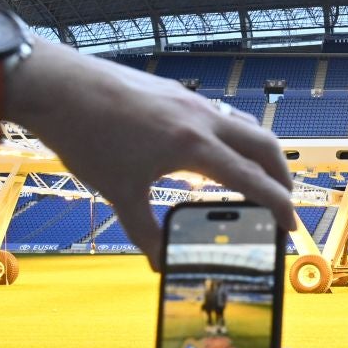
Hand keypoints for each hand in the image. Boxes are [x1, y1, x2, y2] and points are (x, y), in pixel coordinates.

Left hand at [6, 44, 295, 264]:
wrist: (57, 85)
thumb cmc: (86, 136)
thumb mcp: (118, 191)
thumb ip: (145, 230)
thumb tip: (161, 263)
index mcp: (194, 147)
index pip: (252, 179)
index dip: (277, 205)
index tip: (290, 227)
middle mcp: (202, 119)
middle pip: (264, 145)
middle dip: (281, 175)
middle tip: (283, 202)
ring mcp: (190, 100)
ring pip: (244, 124)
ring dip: (260, 151)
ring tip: (256, 175)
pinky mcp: (175, 92)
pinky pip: (220, 114)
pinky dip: (233, 136)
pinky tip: (213, 149)